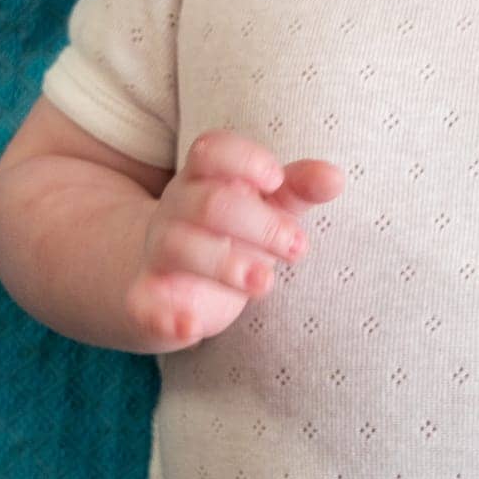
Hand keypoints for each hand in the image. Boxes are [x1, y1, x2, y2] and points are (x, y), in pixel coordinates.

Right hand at [124, 129, 344, 350]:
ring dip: (226, 264)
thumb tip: (335, 177)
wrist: (172, 279)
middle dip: (260, 224)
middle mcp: (176, 208)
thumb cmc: (235, 232)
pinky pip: (142, 305)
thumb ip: (300, 188)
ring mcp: (158, 252)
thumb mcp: (269, 206)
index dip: (246, 160)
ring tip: (266, 282)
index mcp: (204, 176)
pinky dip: (164, 317)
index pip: (212, 151)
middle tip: (297, 247)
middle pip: (210, 204)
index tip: (276, 181)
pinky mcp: (148, 299)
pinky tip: (191, 328)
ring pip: (178, 246)